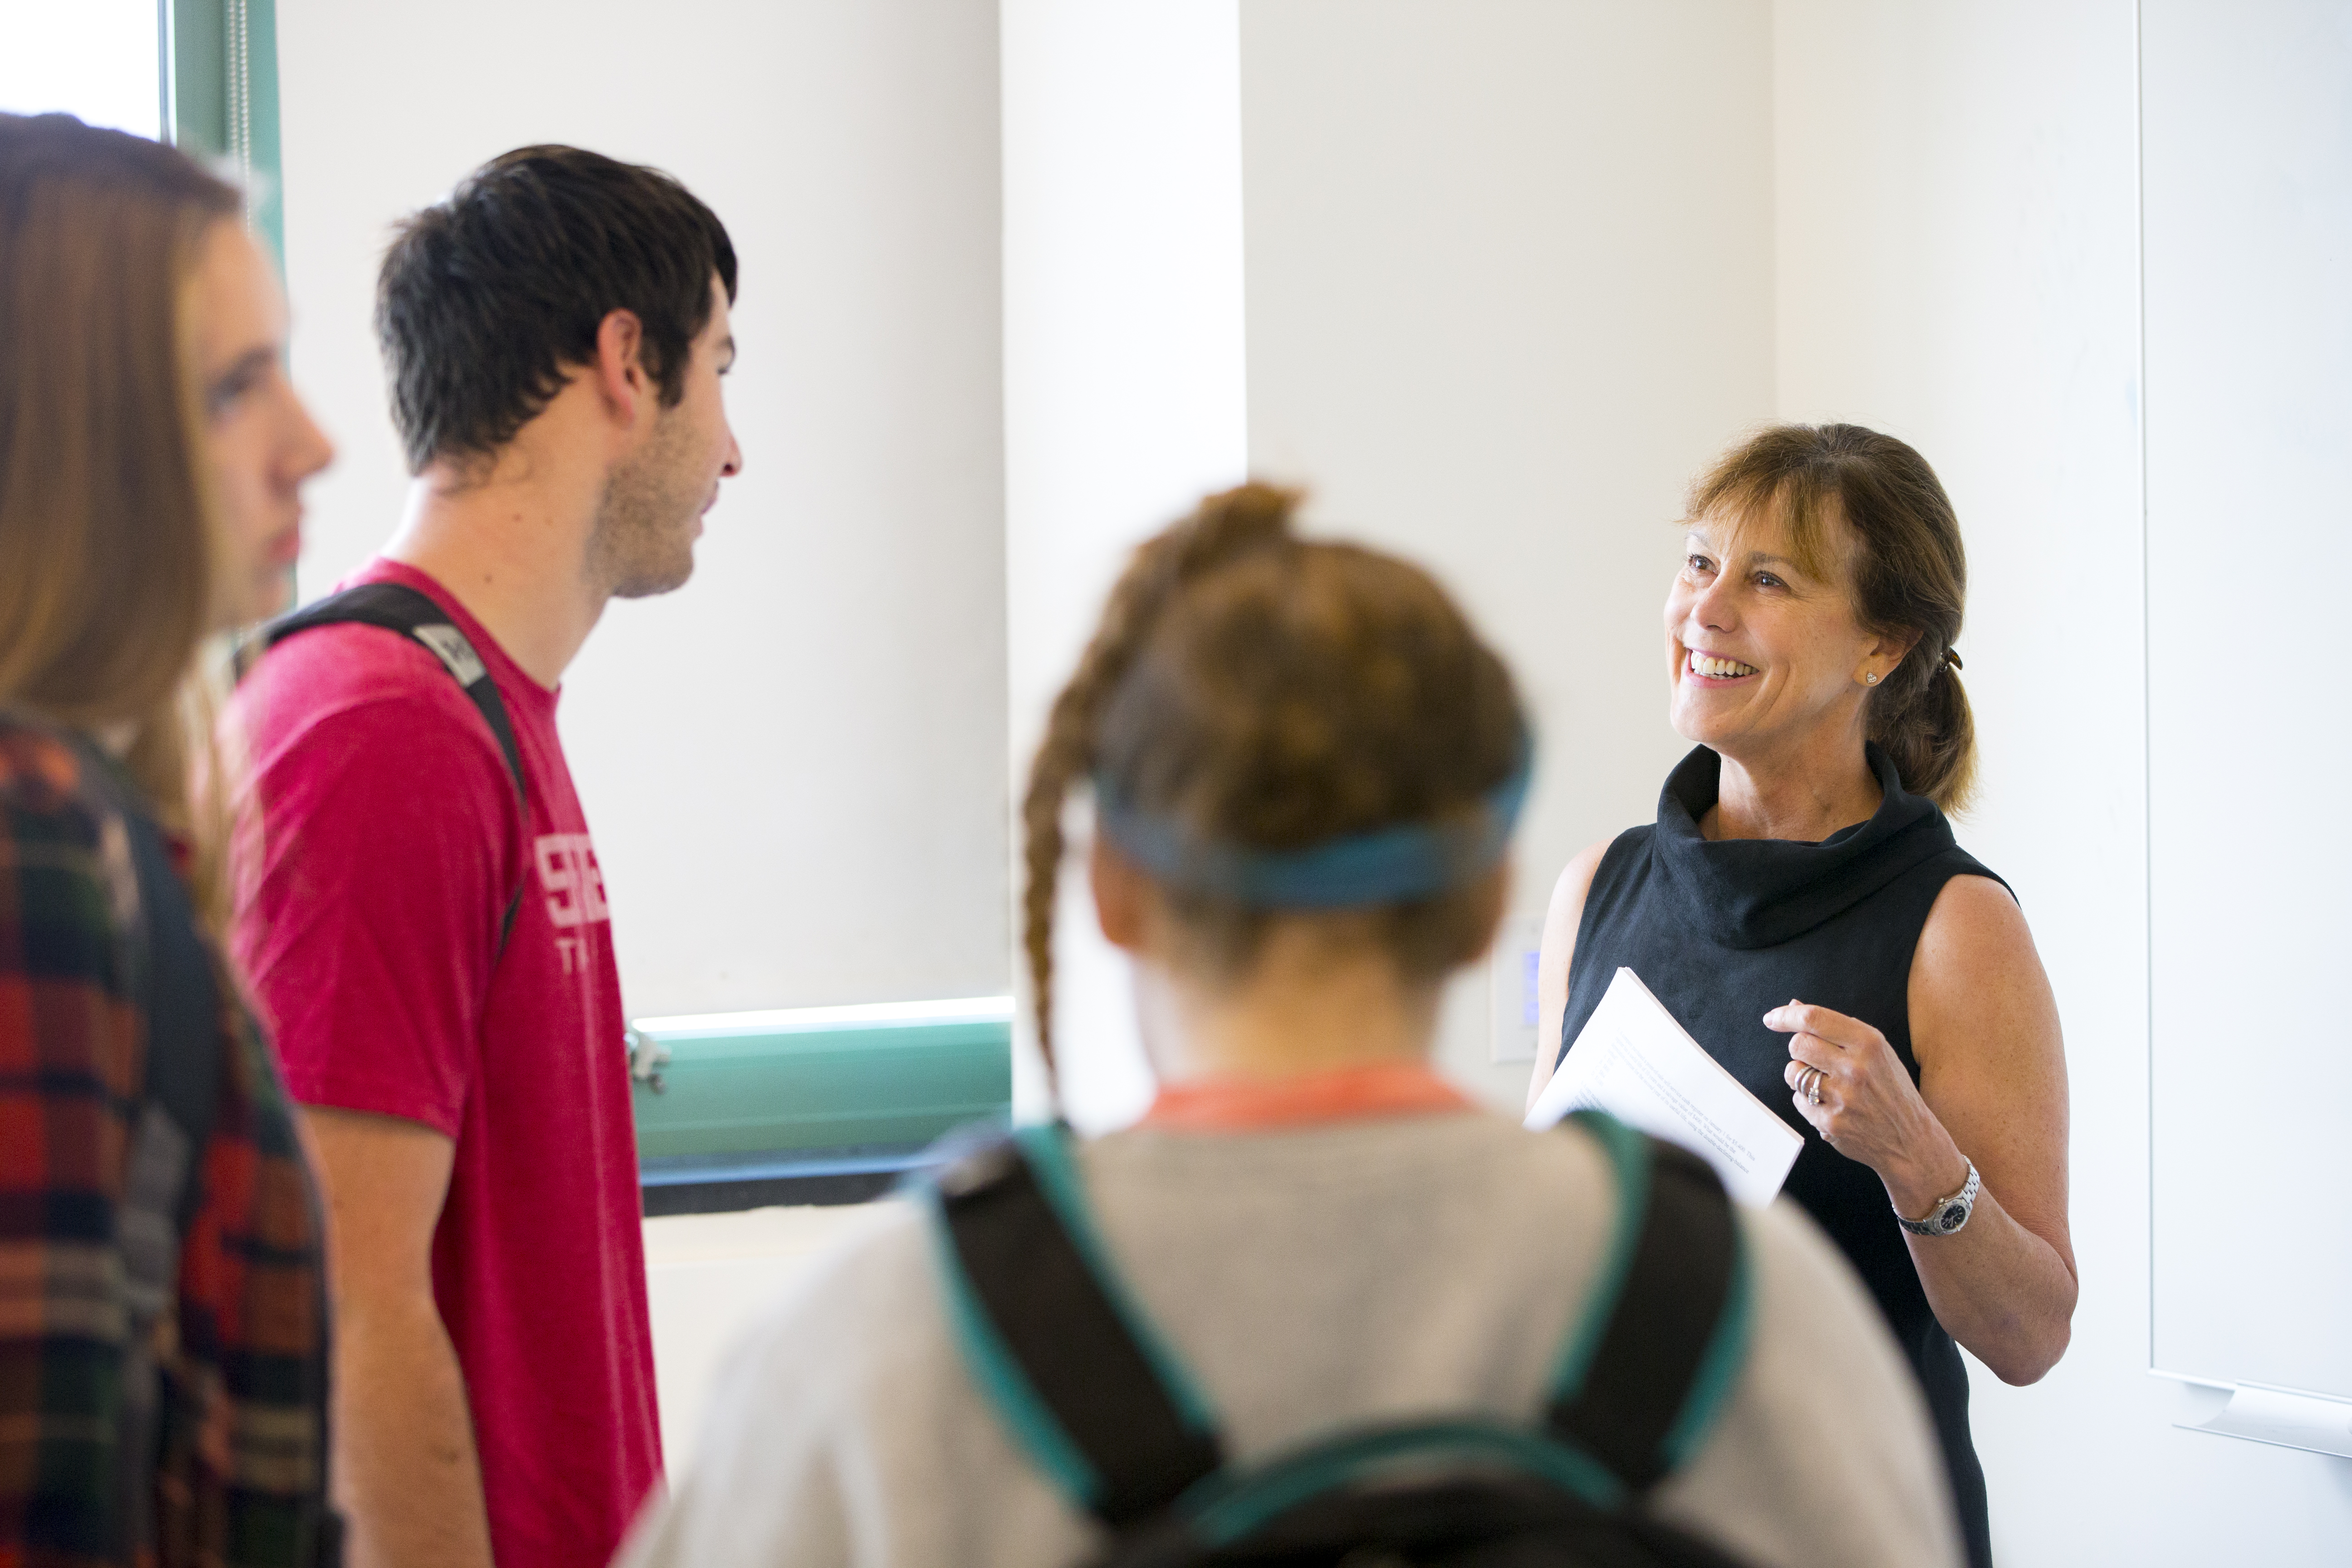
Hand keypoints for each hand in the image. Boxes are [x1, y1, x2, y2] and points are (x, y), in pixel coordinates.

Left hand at [1765, 999, 1965, 1216]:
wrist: (1911, 1140)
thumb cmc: (1891, 1090)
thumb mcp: (1876, 1051)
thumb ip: (1836, 1028)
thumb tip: (1794, 1005)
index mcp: (1869, 1043)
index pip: (1814, 1019)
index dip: (1786, 1015)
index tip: (1772, 1018)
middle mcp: (1855, 1068)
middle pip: (1798, 1044)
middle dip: (1799, 1049)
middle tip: (1815, 1059)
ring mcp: (1842, 1097)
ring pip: (1793, 1072)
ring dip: (1801, 1075)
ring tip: (1826, 1084)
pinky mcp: (1830, 1122)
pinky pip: (1798, 1101)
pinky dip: (1809, 1102)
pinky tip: (1832, 1106)